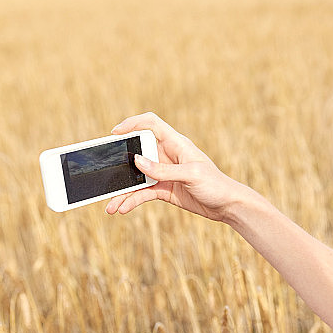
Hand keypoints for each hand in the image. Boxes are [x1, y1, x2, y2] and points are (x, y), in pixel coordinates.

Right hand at [105, 112, 244, 221]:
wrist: (228, 206)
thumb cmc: (216, 185)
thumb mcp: (191, 175)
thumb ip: (163, 169)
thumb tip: (137, 161)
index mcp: (176, 144)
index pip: (151, 124)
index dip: (132, 123)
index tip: (115, 133)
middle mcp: (167, 156)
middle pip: (137, 153)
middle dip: (119, 164)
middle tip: (104, 174)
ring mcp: (164, 173)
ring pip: (136, 178)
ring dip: (122, 190)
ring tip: (110, 204)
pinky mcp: (164, 189)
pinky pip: (142, 193)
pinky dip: (131, 200)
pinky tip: (122, 209)